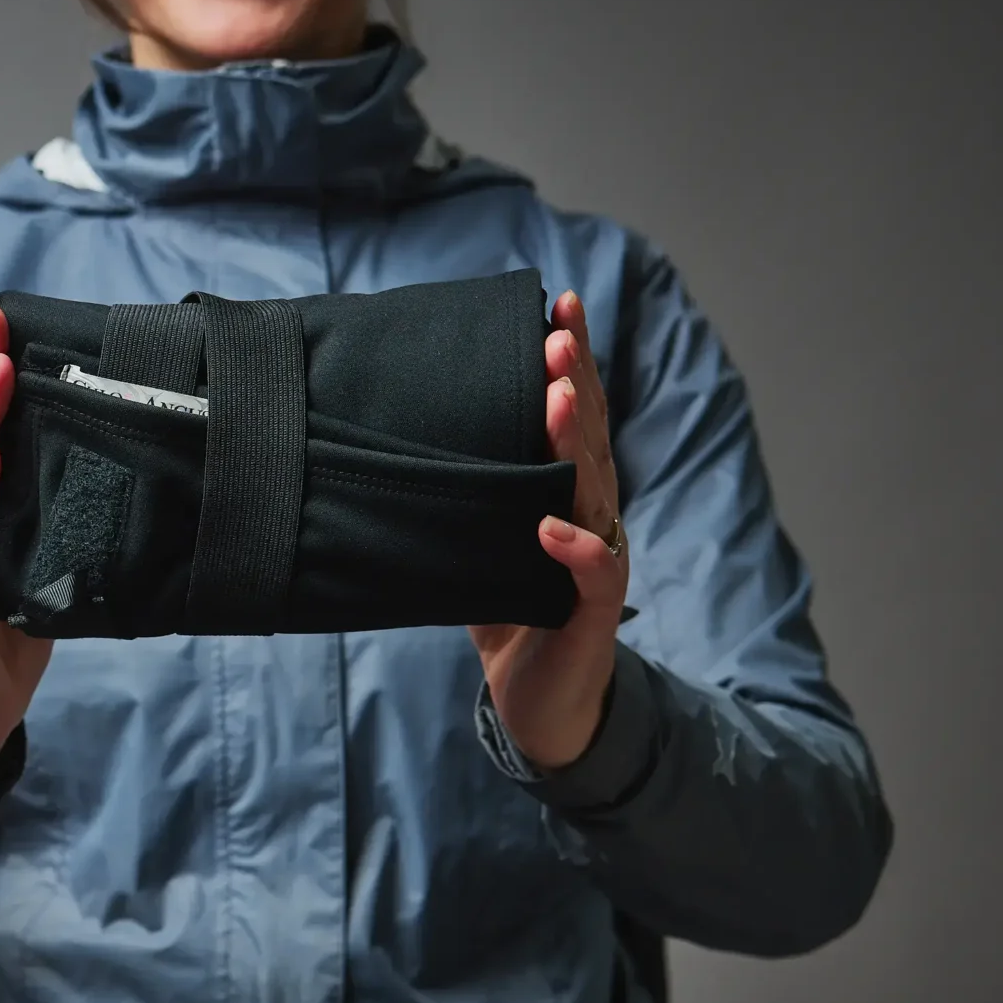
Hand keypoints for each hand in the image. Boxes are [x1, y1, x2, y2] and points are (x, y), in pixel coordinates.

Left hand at [468, 289, 630, 770]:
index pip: (574, 412)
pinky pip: (593, 572)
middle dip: (577, 379)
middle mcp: (592, 512)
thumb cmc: (507, 608)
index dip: (571, 358)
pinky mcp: (595, 609)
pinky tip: (551, 527)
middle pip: (589, 435)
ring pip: (594, 490)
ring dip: (575, 443)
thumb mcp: (479, 537)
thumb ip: (465, 488)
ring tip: (558, 396)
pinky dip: (574, 548)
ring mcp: (599, 557)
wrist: (541, 698)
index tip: (555, 304)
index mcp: (567, 489)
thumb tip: (403, 428)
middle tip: (558, 331)